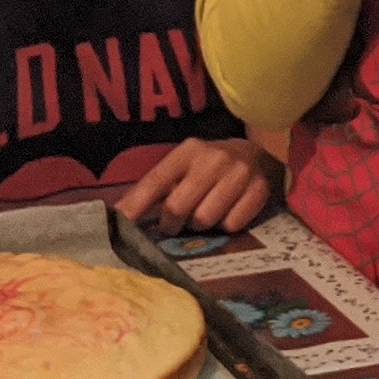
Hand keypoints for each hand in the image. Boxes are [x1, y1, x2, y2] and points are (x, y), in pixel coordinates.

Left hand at [112, 134, 279, 231]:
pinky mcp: (259, 190)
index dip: (135, 206)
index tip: (118, 225)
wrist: (257, 155)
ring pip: (204, 220)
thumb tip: (120, 217)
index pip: (154, 182)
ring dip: (199, 226)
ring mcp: (238, 173)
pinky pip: (232, 225)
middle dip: (171, 224)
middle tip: (174, 225)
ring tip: (202, 217)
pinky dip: (226, 227)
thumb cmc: (209, 168)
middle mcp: (213, 159)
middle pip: (177, 207)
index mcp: (187, 152)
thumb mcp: (183, 168)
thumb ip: (157, 189)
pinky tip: (227, 214)